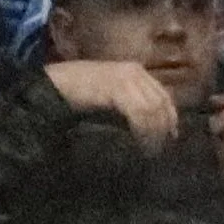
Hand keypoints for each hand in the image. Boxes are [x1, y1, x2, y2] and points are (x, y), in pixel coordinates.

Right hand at [42, 56, 184, 147]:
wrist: (54, 86)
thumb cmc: (79, 96)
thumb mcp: (110, 99)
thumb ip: (129, 106)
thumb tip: (149, 129)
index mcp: (135, 72)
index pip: (163, 96)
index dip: (170, 119)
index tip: (170, 139)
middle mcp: (135, 72)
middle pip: (161, 103)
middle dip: (163, 129)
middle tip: (158, 151)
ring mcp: (126, 77)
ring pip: (153, 108)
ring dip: (153, 133)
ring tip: (148, 151)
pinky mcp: (116, 86)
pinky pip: (139, 111)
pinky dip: (142, 129)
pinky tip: (138, 142)